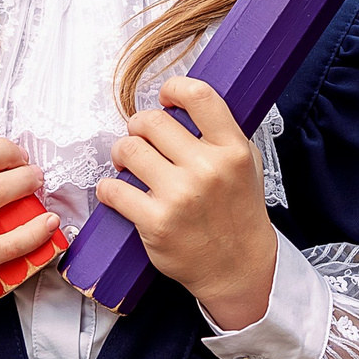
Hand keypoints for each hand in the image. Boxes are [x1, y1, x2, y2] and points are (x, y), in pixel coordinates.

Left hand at [98, 77, 277, 329]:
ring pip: (128, 149)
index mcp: (232, 150)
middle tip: (140, 139)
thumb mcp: (248, 165)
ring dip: (122, 153)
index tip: (165, 99)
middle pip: (151, 121)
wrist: (239, 268)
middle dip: (138, 127)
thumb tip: (186, 104)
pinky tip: (118, 192)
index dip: (173, 89)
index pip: (198, 96)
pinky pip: (114, 189)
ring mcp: (180, 196)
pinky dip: (110, 188)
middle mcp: (207, 169)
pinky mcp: (156, 223)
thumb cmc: (240, 214)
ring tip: (129, 164)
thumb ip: (223, 133)